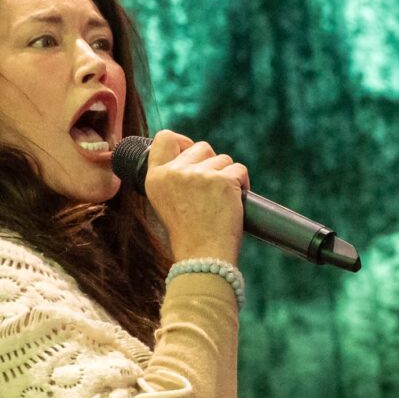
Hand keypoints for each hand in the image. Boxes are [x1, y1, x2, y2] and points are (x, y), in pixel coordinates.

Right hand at [141, 129, 247, 265]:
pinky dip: (243, 184)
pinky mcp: (222, 181)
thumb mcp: (168, 203)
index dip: (183, 141)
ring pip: (223, 159)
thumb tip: (197, 155)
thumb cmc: (190, 236)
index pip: (165, 138)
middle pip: (201, 147)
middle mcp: (174, 173)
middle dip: (212, 163)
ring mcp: (198, 175)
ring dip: (228, 176)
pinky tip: (236, 202)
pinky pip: (240, 170)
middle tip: (212, 191)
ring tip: (221, 202)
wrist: (203, 258)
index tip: (193, 154)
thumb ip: (175, 179)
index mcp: (155, 178)